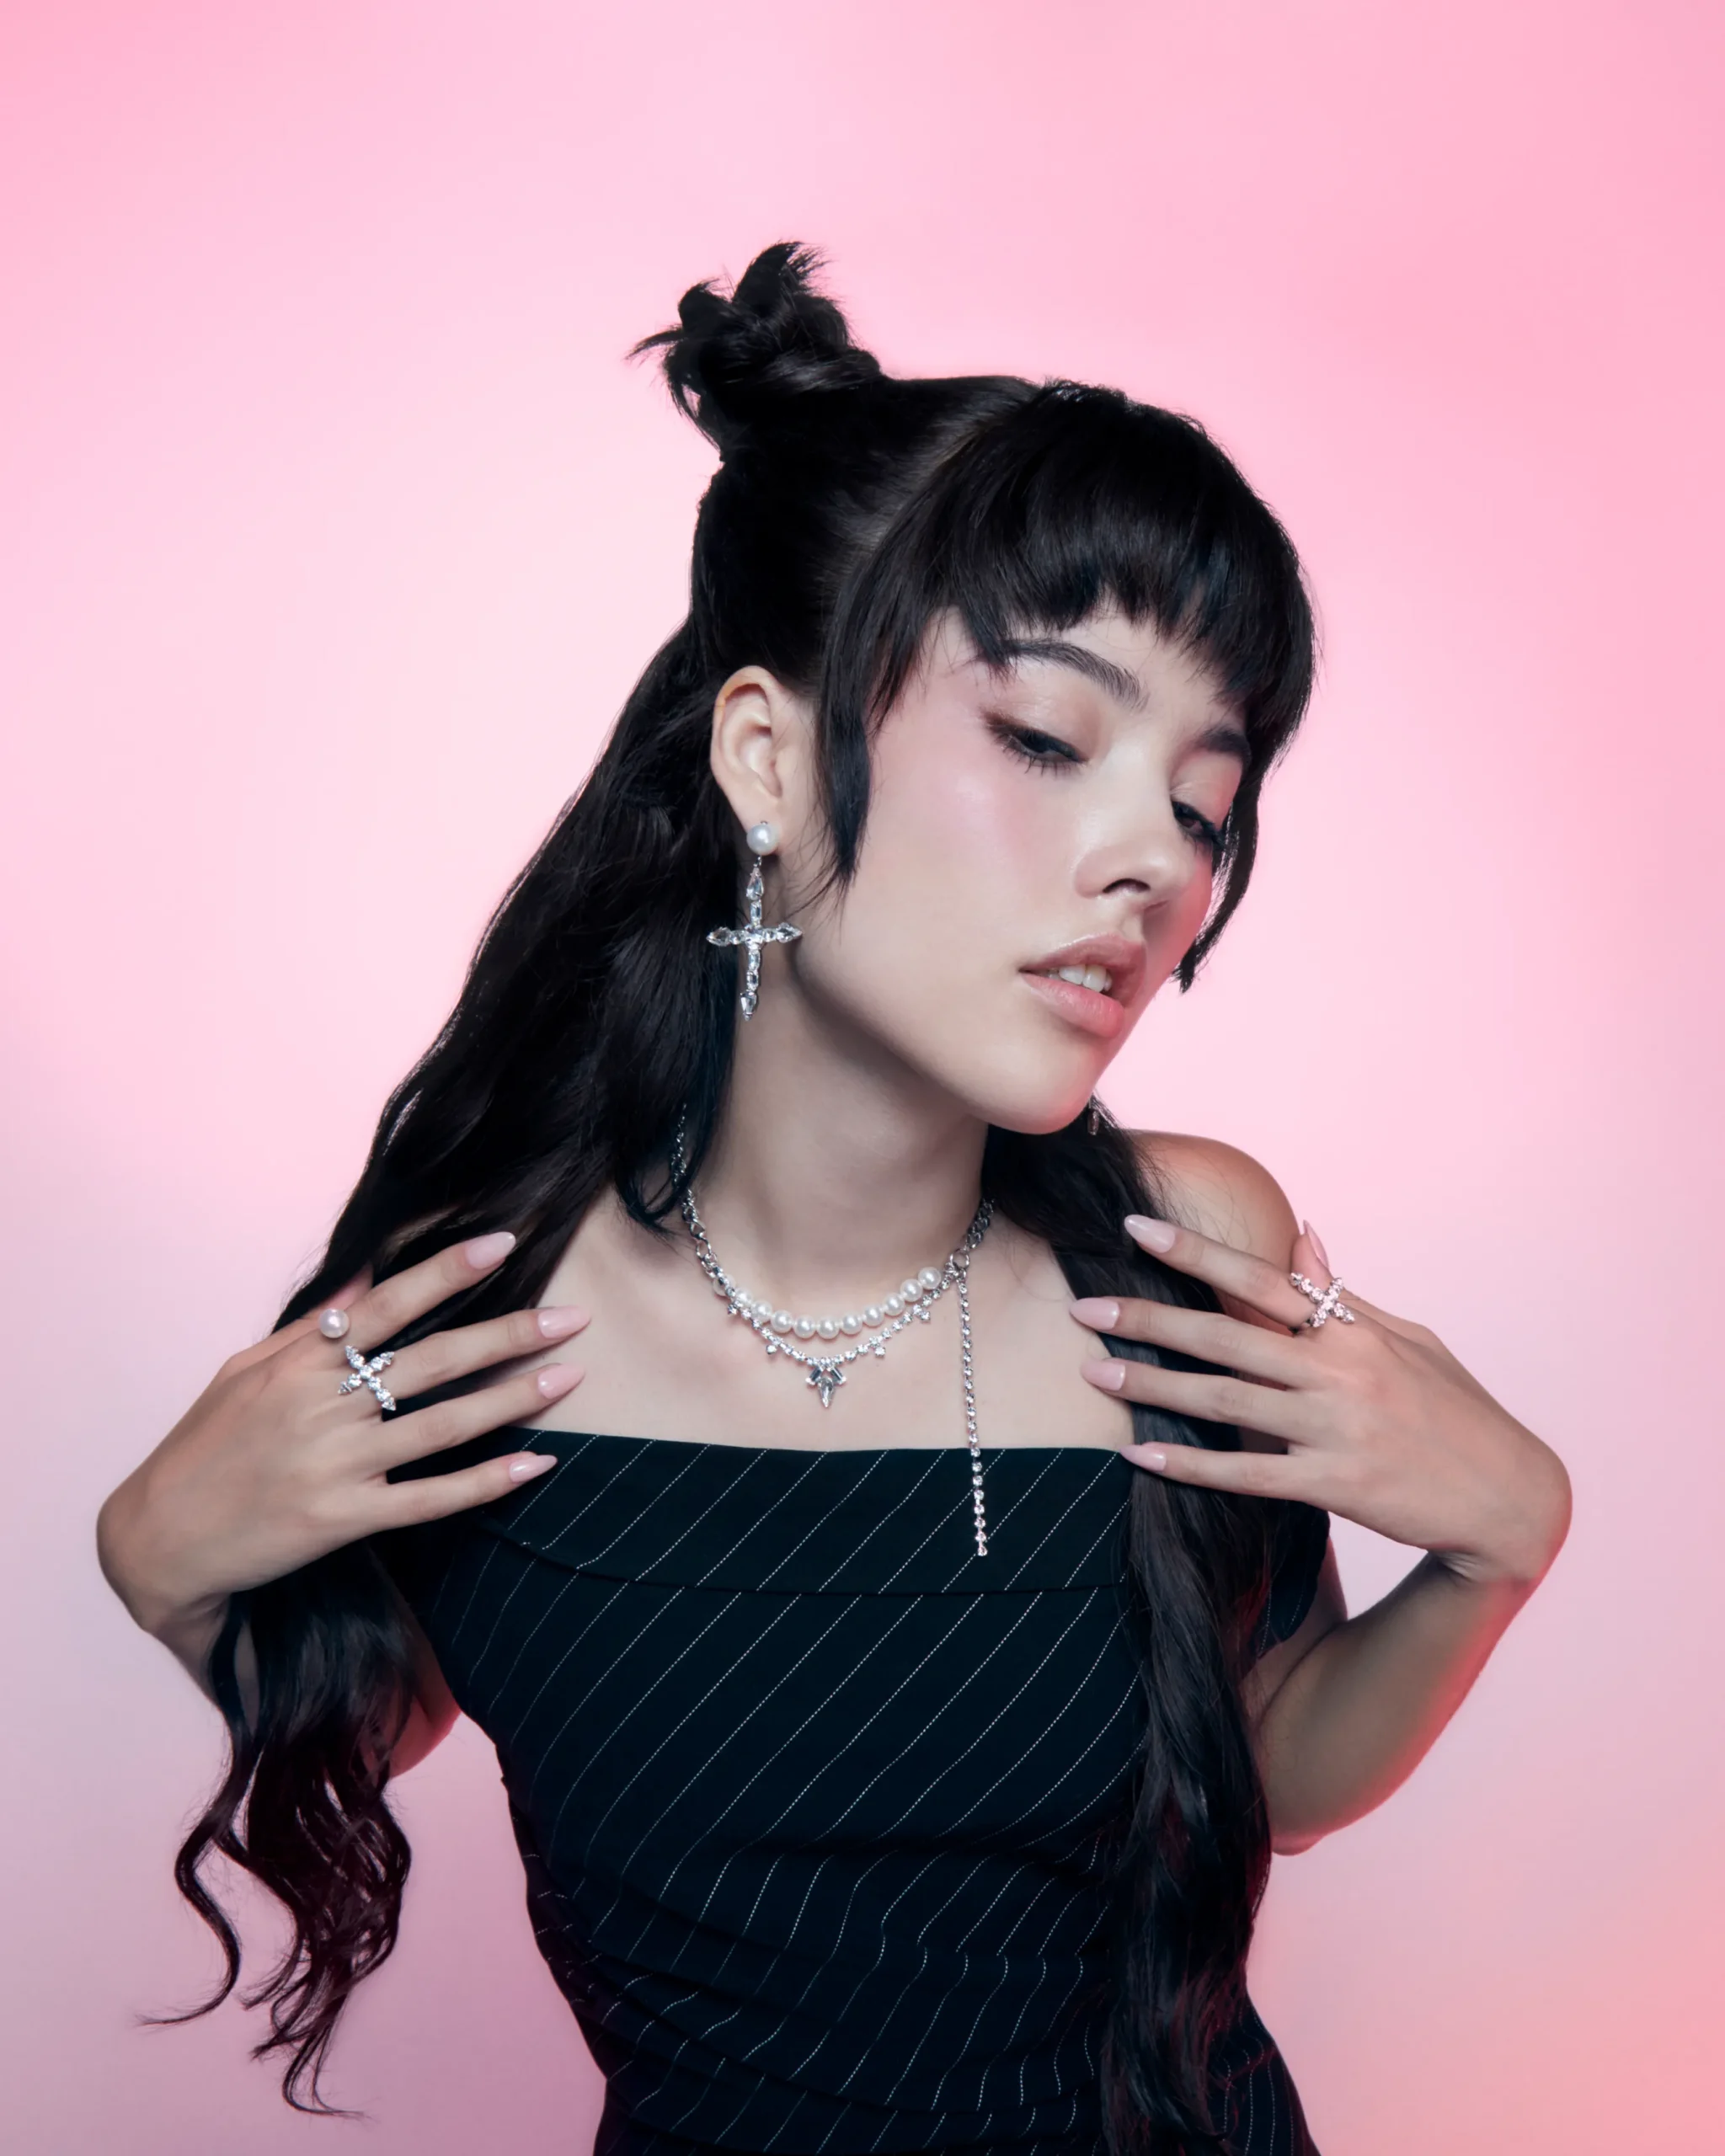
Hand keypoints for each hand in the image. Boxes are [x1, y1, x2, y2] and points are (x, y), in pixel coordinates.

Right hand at [98, 1232, 585, 1638]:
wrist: (158, 1539)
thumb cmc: (203, 1448)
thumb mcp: (243, 1372)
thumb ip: (310, 1330)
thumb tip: (364, 1284)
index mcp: (300, 1364)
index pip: (388, 1306)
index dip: (447, 1273)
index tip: (503, 1244)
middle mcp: (322, 1408)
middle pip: (431, 1360)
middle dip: (507, 1334)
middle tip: (572, 1317)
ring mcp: (336, 1465)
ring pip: (442, 1426)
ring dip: (512, 1399)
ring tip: (569, 1376)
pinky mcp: (342, 1520)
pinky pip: (428, 1499)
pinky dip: (485, 1483)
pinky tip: (534, 1465)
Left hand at [1071, 1217, 1569, 1588]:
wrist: (1511, 1498)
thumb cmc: (1457, 1412)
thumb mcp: (1410, 1338)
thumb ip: (1344, 1294)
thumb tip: (1302, 1233)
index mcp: (1353, 1331)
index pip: (1261, 1277)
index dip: (1196, 1252)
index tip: (1134, 1228)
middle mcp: (1340, 1372)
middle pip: (1226, 1335)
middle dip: (1150, 1319)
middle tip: (1084, 1307)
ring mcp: (1336, 1430)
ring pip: (1225, 1401)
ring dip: (1154, 1385)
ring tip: (1093, 1371)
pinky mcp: (1334, 1486)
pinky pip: (1247, 1475)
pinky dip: (1190, 1465)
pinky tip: (1140, 1455)